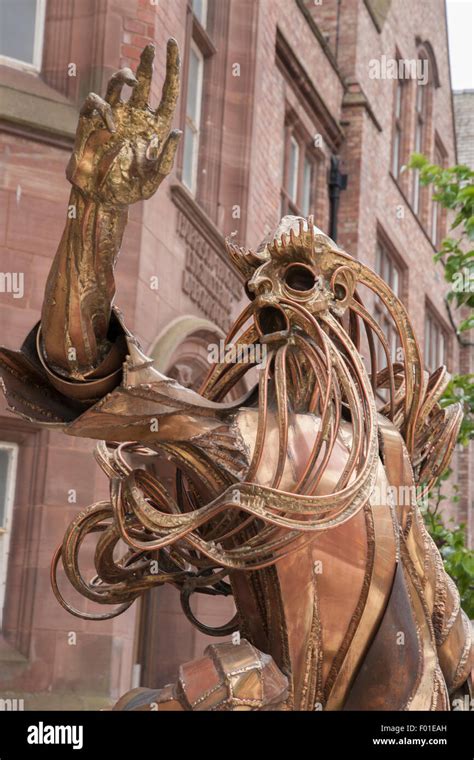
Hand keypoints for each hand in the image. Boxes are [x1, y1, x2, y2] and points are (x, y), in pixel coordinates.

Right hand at [66, 40, 180, 206]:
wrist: (102, 199)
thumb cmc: (131, 191)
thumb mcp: (154, 179)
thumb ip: (167, 158)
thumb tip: (178, 131)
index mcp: (154, 127)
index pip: (167, 92)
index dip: (171, 68)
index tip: (172, 45)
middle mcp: (135, 117)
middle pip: (143, 81)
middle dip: (147, 61)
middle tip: (152, 47)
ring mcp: (113, 117)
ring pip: (117, 83)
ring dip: (123, 76)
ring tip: (131, 81)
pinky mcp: (92, 122)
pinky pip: (96, 101)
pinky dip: (103, 108)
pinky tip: (110, 127)